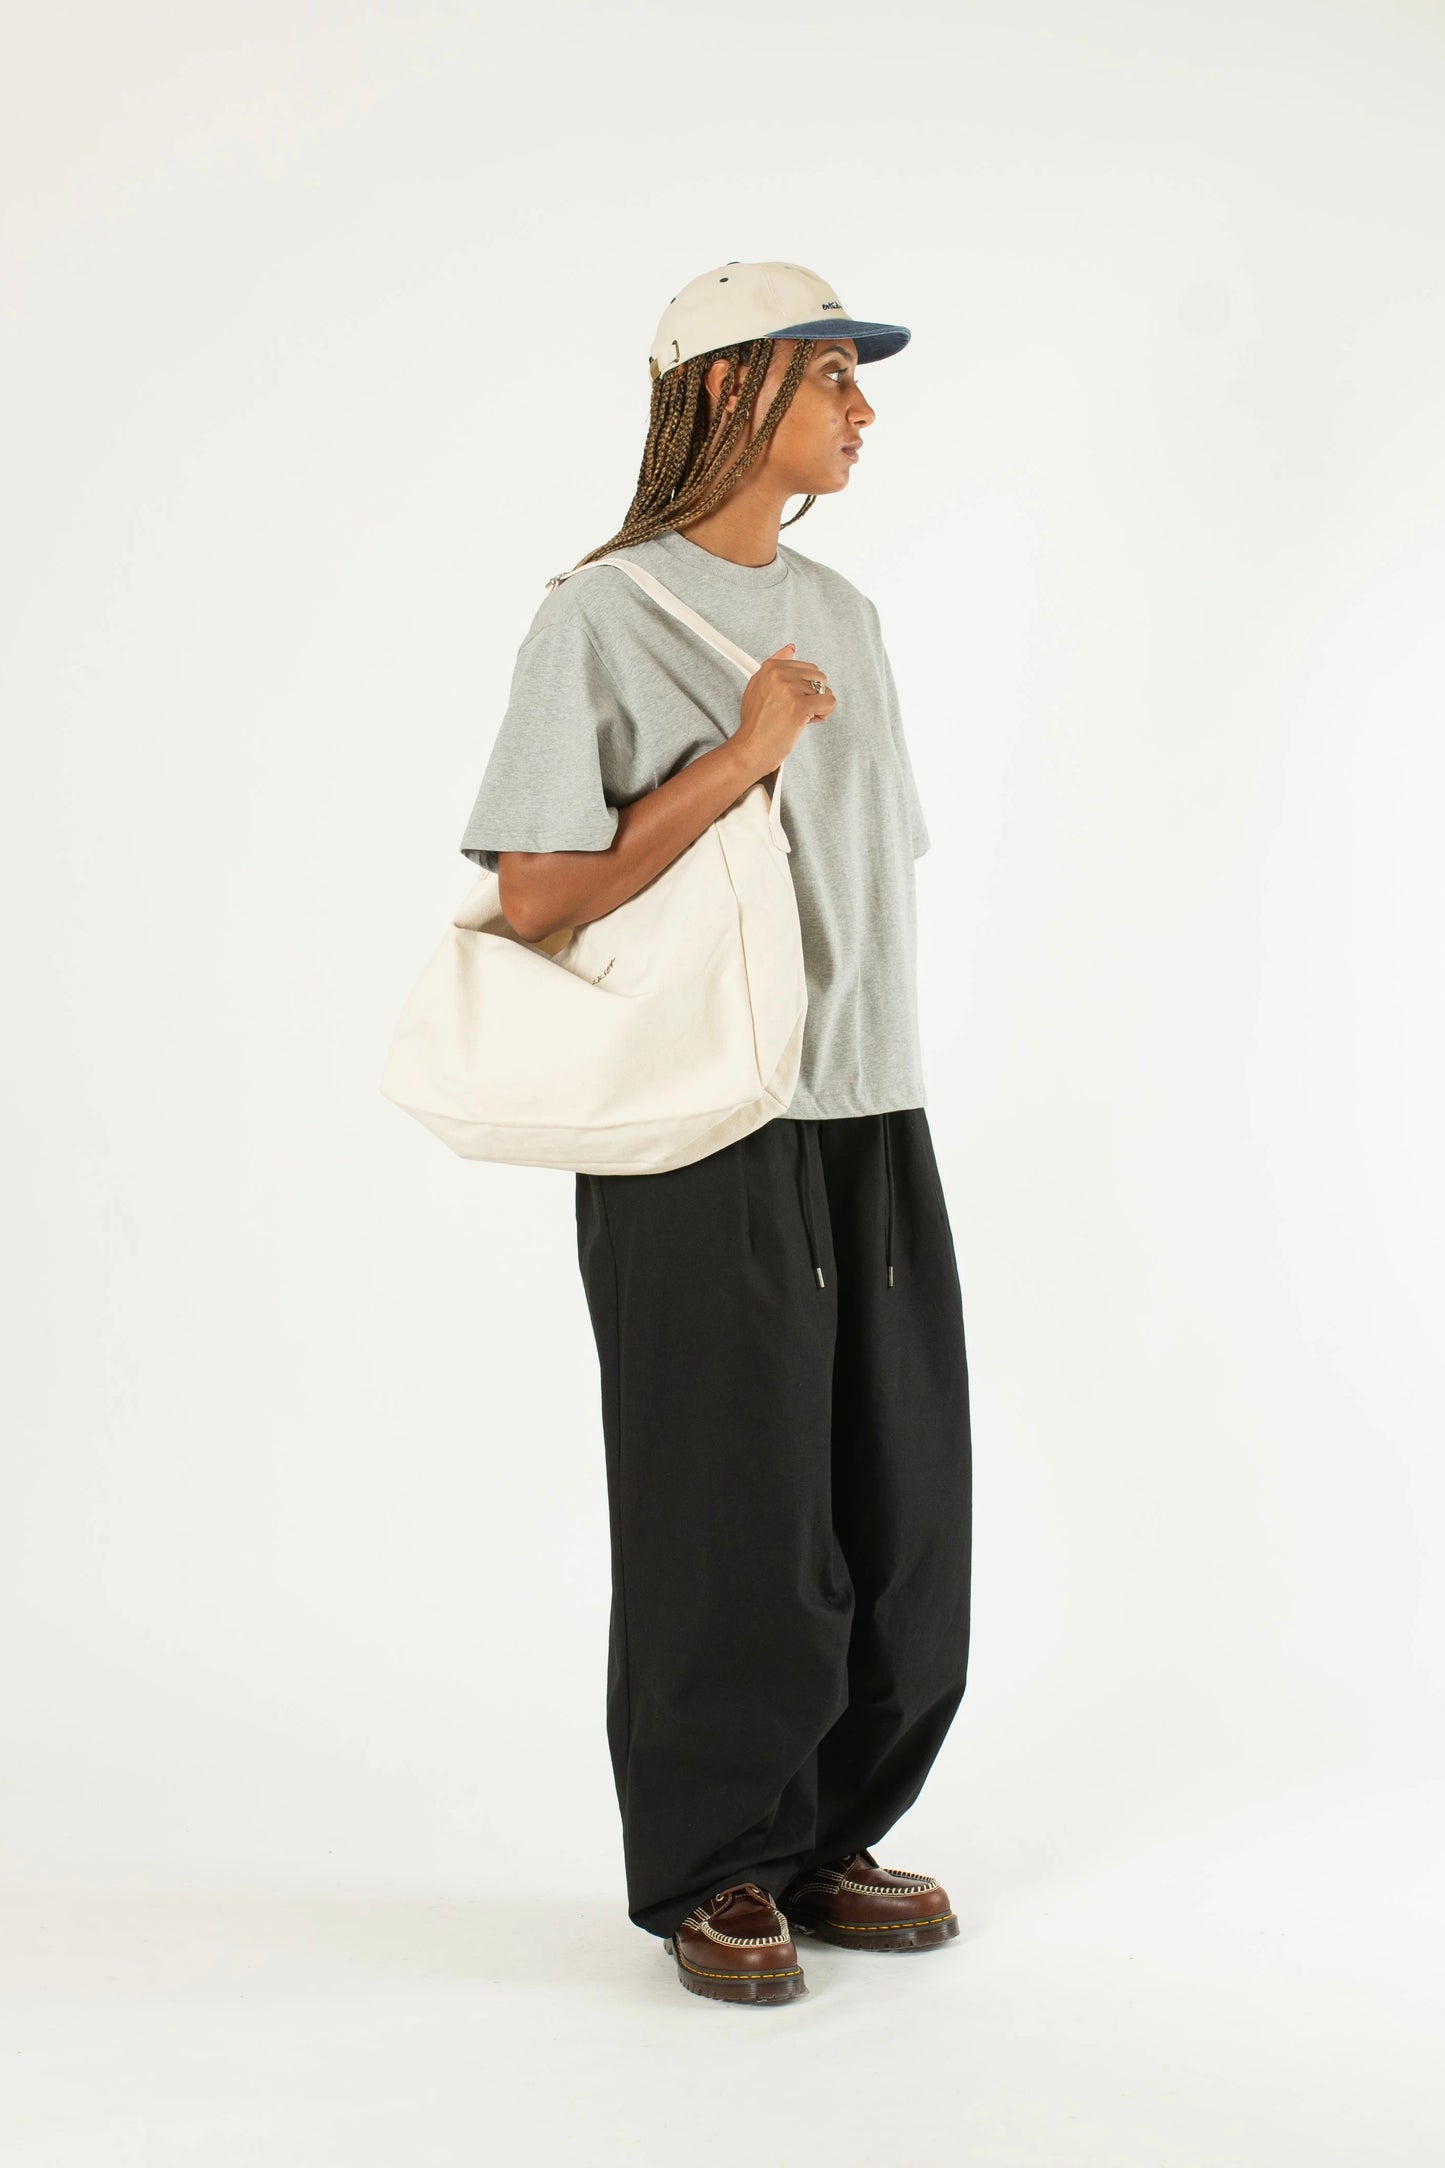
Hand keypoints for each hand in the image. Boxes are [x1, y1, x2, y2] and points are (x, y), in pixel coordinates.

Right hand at [733, 644, 836, 781]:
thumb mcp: (758, 686)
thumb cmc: (755, 724)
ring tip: (800, 717)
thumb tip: (790, 648)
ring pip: (825, 690)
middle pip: (818, 677)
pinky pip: (829, 702)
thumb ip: (776, 665)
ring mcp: (790, 690)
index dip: (804, 687)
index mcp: (771, 667)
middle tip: (797, 710)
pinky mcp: (800, 706)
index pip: (806, 667)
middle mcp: (780, 675)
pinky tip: (808, 721)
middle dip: (813, 695)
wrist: (751, 748)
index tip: (792, 699)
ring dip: (818, 706)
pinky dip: (824, 714)